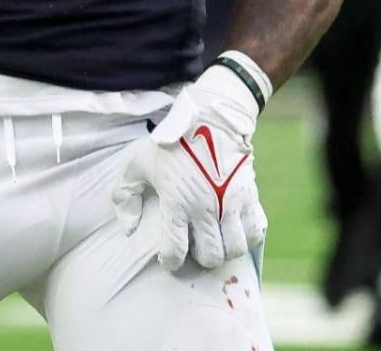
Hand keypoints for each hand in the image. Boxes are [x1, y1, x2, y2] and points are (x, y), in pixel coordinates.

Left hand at [112, 63, 266, 270]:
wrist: (209, 118)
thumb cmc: (169, 144)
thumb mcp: (137, 163)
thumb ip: (125, 196)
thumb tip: (129, 228)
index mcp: (177, 203)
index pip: (175, 251)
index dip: (170, 261)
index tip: (168, 258)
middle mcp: (206, 208)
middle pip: (210, 256)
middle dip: (200, 258)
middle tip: (195, 245)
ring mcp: (231, 204)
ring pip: (235, 249)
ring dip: (224, 250)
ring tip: (215, 238)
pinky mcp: (250, 196)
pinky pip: (256, 233)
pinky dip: (247, 238)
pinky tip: (234, 230)